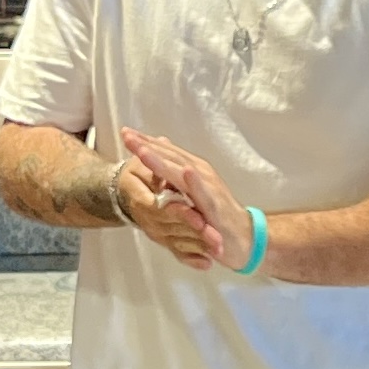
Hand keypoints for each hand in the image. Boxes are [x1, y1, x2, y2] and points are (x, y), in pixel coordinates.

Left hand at [122, 128, 253, 271]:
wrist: (243, 236)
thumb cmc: (215, 215)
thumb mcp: (191, 193)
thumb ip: (176, 177)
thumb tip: (160, 160)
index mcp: (193, 170)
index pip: (166, 152)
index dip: (146, 142)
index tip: (125, 132)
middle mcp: (201, 173)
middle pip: (171, 156)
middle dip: (148, 146)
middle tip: (126, 134)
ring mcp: (209, 188)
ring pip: (183, 171)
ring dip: (164, 160)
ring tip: (143, 150)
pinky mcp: (215, 207)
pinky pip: (204, 194)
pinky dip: (195, 182)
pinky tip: (186, 171)